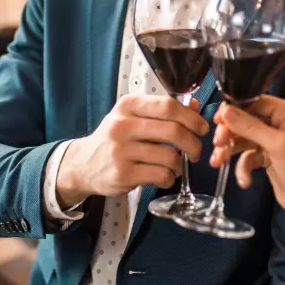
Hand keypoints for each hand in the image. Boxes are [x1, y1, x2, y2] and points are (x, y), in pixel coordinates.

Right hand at [57, 94, 209, 208]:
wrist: (83, 164)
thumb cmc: (114, 139)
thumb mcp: (132, 116)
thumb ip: (162, 110)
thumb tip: (193, 105)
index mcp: (128, 106)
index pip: (168, 106)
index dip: (192, 117)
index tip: (201, 127)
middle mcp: (122, 126)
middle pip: (174, 131)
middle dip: (193, 143)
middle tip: (195, 151)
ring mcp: (121, 151)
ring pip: (170, 156)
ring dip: (180, 164)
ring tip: (175, 165)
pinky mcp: (123, 174)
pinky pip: (160, 175)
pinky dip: (169, 178)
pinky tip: (164, 176)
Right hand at [211, 98, 284, 220]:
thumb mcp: (277, 145)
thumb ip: (250, 126)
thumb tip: (225, 109)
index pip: (256, 102)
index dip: (235, 109)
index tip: (217, 119)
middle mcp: (281, 123)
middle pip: (246, 120)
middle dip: (230, 132)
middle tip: (218, 143)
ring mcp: (273, 141)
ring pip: (243, 138)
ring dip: (230, 150)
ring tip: (218, 162)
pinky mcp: (267, 157)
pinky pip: (248, 156)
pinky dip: (243, 167)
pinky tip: (245, 181)